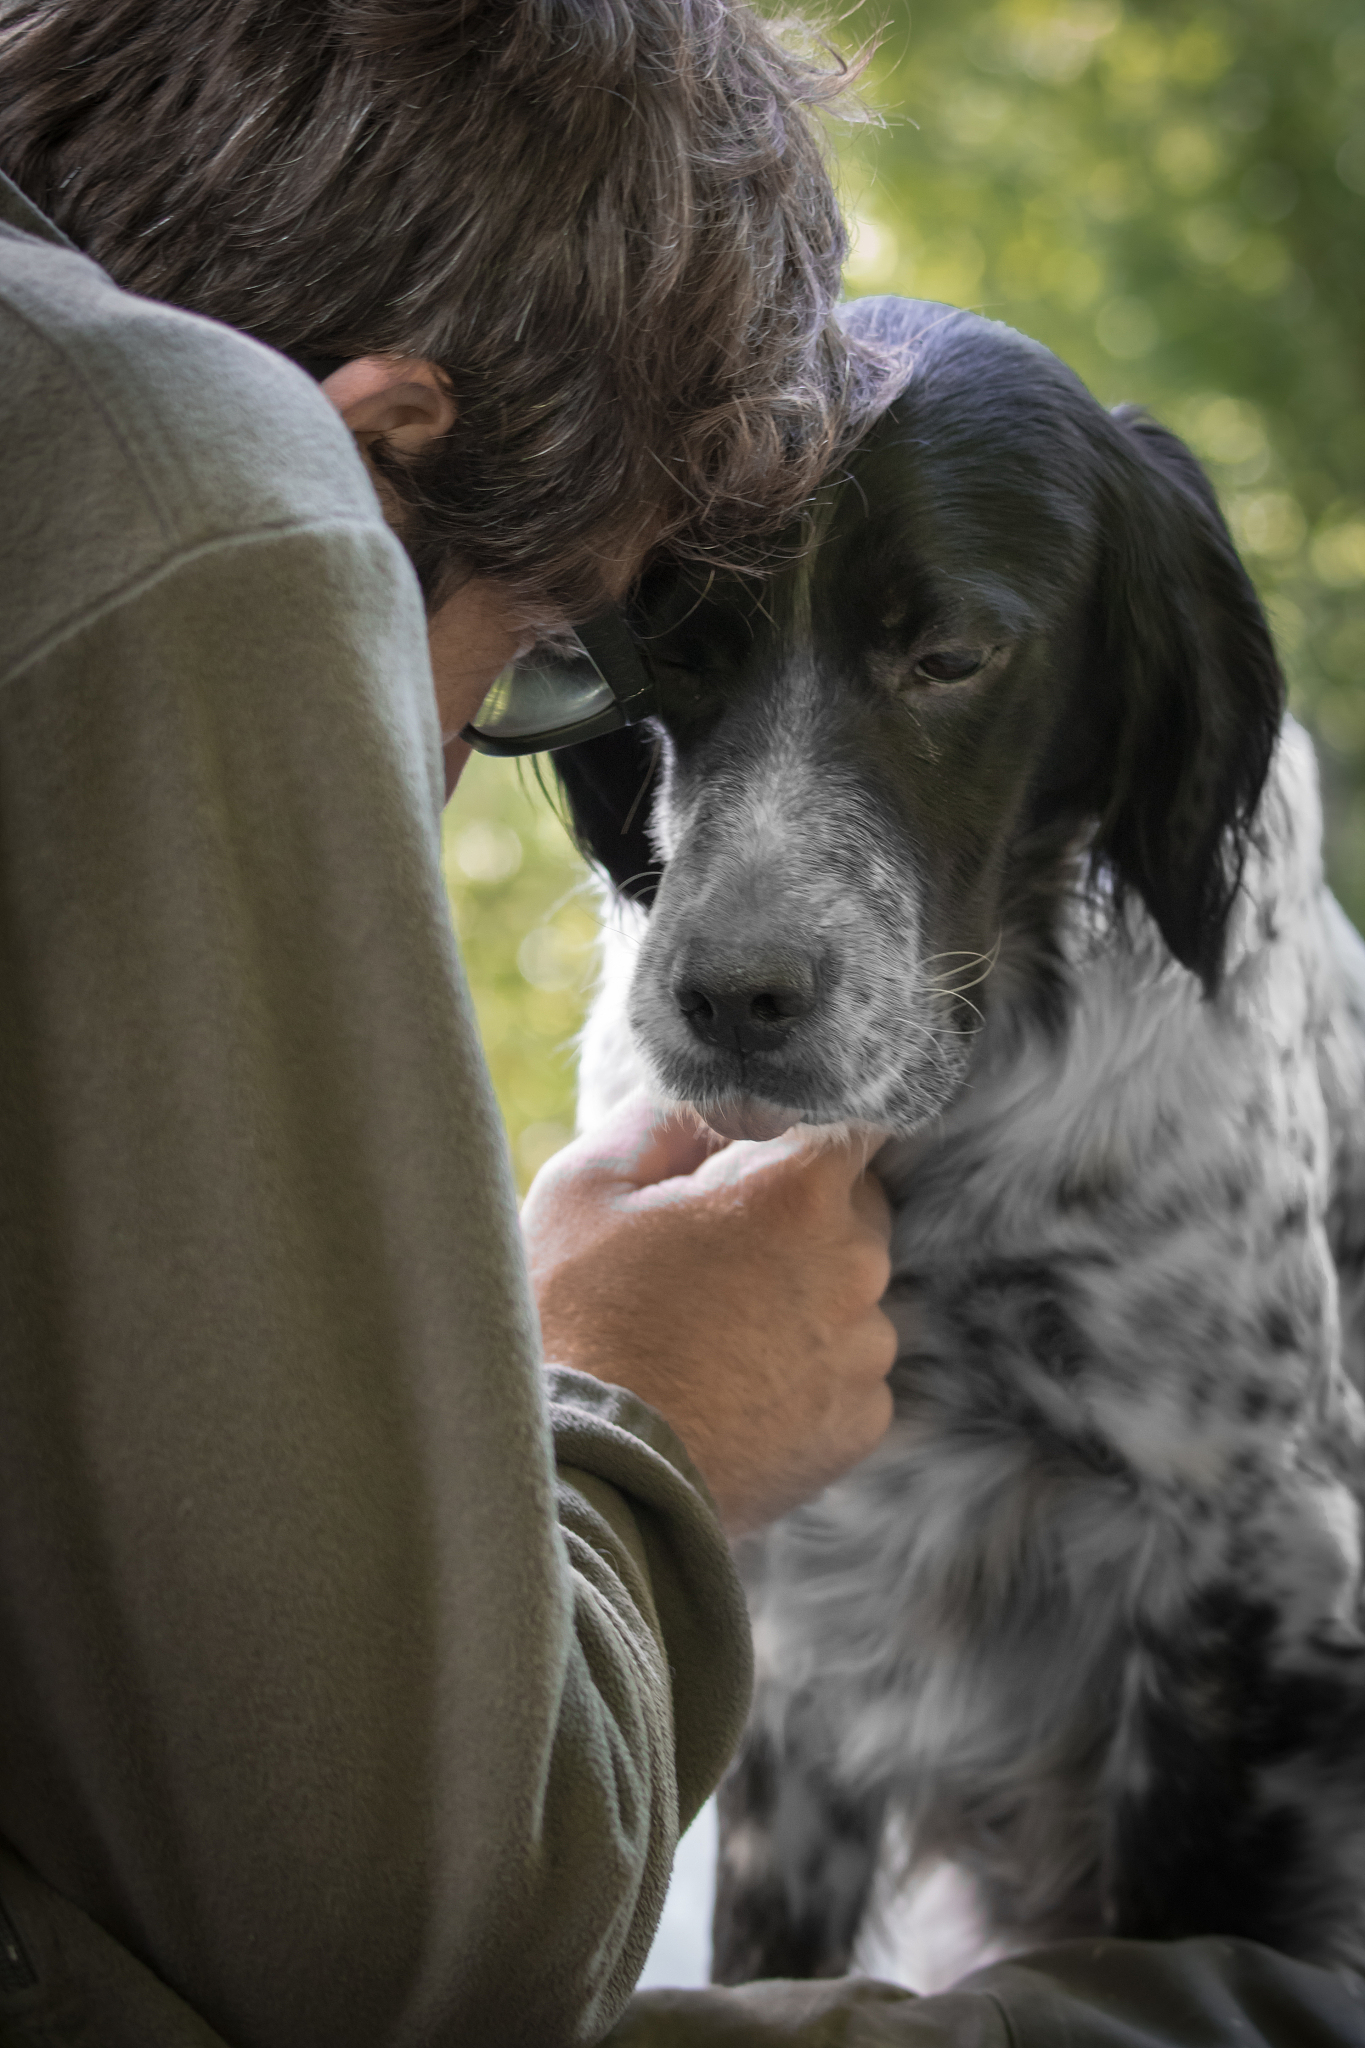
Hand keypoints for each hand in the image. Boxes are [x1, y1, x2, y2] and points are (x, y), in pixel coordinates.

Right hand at [521, 1097, 896, 1534]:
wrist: (588, 1477)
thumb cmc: (577, 1322)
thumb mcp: (588, 1186)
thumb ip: (666, 1120)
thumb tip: (712, 1100)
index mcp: (797, 1191)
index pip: (854, 1121)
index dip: (807, 1130)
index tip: (762, 1151)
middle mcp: (855, 1266)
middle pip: (854, 1207)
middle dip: (795, 1213)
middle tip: (707, 1251)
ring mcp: (865, 1353)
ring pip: (851, 1293)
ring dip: (802, 1295)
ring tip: (711, 1330)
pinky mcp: (860, 1425)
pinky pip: (849, 1370)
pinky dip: (806, 1370)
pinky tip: (734, 1384)